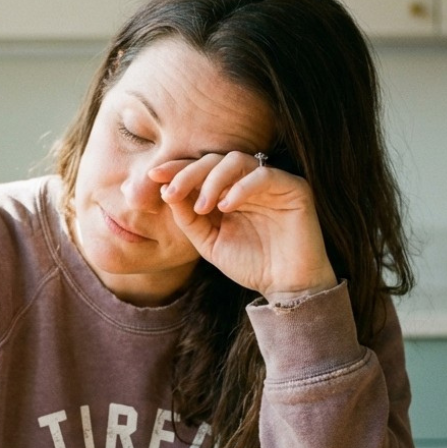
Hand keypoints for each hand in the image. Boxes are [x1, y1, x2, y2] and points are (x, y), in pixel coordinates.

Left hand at [149, 152, 336, 302]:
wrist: (286, 287)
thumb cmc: (251, 265)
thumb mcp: (209, 243)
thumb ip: (188, 219)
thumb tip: (166, 191)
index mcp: (228, 191)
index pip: (200, 170)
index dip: (177, 169)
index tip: (152, 176)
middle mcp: (248, 182)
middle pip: (214, 160)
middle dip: (189, 173)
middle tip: (172, 191)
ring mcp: (271, 183)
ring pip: (237, 161)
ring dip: (213, 179)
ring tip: (202, 207)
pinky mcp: (294, 188)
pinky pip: (264, 175)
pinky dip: (241, 187)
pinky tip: (226, 206)